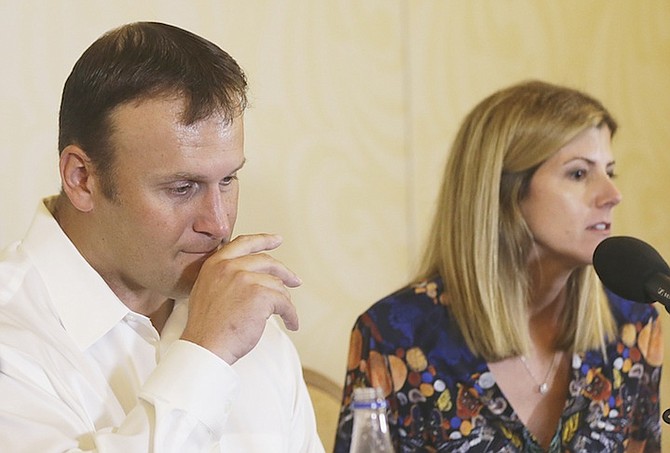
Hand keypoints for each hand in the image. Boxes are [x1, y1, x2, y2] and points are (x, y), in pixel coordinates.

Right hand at [180, 233, 300, 364]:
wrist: (205, 347)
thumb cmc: (207, 327)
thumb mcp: (207, 291)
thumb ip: (224, 277)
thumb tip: (250, 275)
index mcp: (215, 264)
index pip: (243, 243)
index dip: (263, 240)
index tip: (277, 239)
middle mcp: (229, 267)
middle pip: (267, 261)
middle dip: (284, 272)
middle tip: (295, 280)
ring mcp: (245, 279)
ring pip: (277, 285)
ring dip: (285, 302)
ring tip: (286, 314)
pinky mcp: (260, 295)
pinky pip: (284, 303)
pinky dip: (291, 315)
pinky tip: (291, 323)